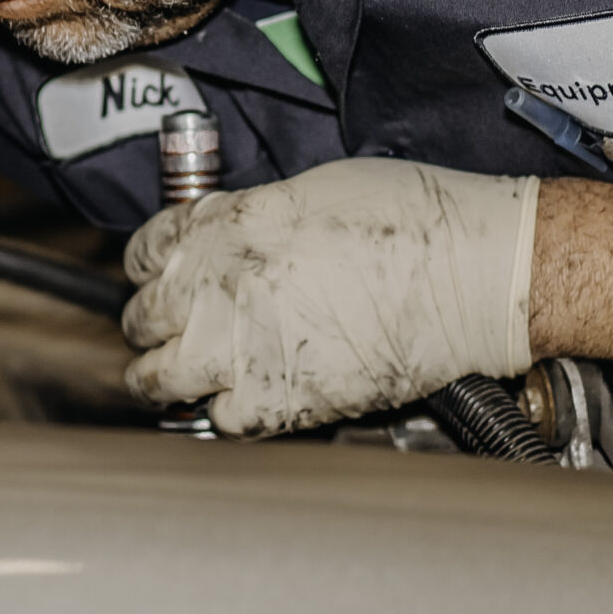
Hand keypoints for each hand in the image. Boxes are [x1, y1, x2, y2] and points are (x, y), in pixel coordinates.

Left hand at [122, 158, 539, 437]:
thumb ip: (248, 219)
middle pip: (142, 318)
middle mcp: (216, 290)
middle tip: (169, 329)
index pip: (143, 253)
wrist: (470, 275)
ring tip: (176, 377)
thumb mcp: (308, 191)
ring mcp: (239, 351)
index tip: (160, 276)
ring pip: (157, 380)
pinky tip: (240, 401)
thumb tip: (227, 238)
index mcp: (222, 229)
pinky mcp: (277, 403)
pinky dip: (223, 415)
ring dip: (162, 378)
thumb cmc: (412, 220)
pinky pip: (218, 422)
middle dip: (150, 323)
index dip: (149, 266)